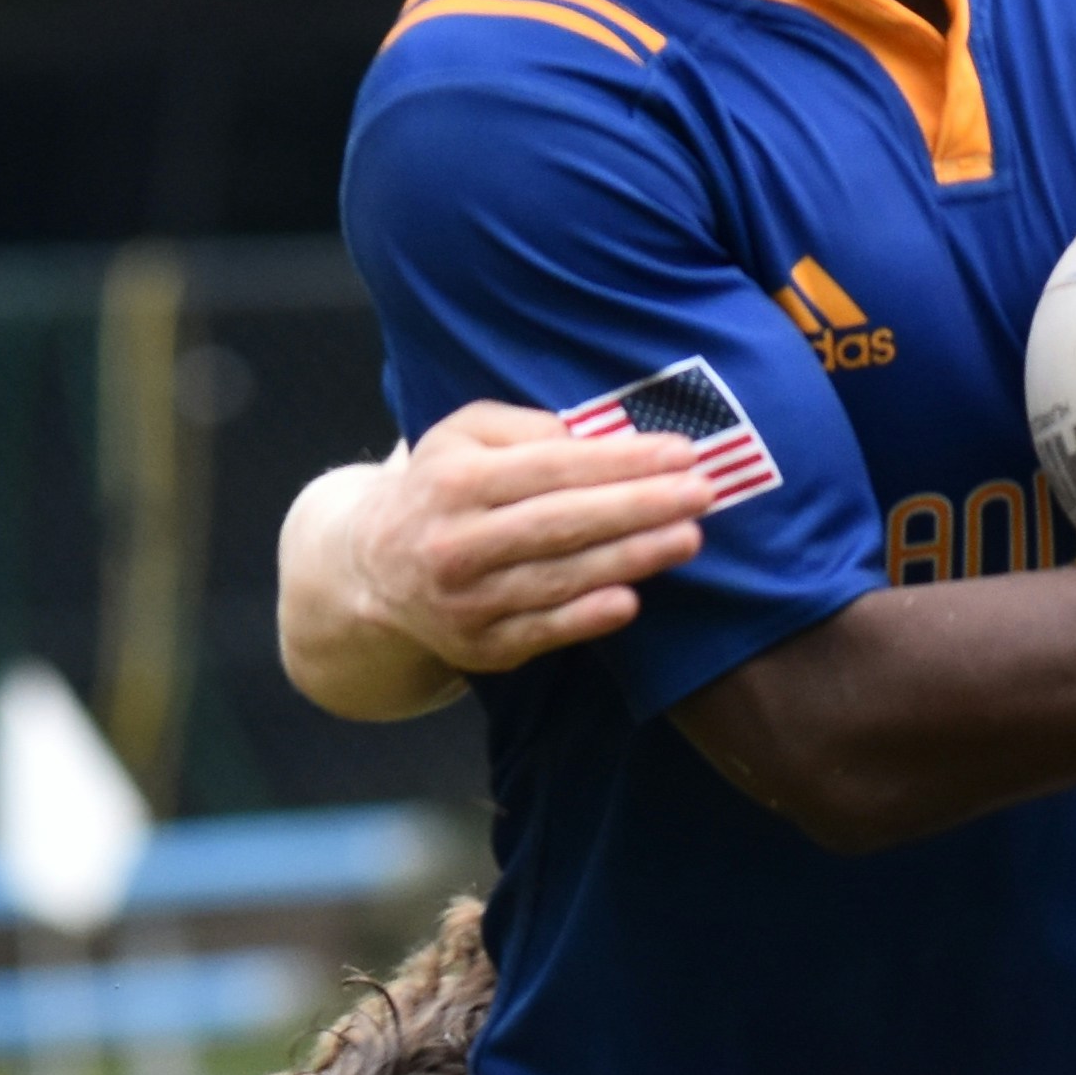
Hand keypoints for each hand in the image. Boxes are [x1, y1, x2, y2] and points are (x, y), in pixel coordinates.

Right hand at [361, 400, 725, 672]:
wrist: (373, 570)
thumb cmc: (442, 489)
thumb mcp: (462, 436)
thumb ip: (522, 428)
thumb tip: (592, 438)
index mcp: (454, 480)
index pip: (552, 466)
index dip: (621, 460)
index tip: (681, 452)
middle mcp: (456, 543)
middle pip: (561, 522)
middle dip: (639, 506)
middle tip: (702, 494)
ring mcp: (467, 601)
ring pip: (559, 578)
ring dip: (630, 559)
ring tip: (687, 538)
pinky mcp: (480, 646)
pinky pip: (542, 631)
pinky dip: (586, 618)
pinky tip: (631, 599)